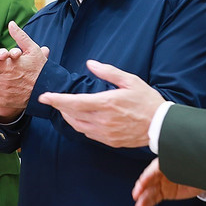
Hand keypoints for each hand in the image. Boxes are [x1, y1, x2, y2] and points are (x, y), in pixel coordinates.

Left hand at [37, 60, 164, 147]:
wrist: (161, 126)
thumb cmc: (147, 100)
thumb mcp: (130, 80)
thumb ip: (108, 72)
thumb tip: (90, 64)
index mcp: (106, 103)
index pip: (74, 102)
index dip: (56, 100)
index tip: (44, 97)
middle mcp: (102, 120)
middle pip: (71, 115)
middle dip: (59, 107)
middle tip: (52, 100)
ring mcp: (105, 133)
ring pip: (77, 126)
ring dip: (68, 117)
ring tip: (64, 108)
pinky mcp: (109, 141)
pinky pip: (88, 134)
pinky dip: (80, 126)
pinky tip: (80, 119)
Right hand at [131, 158, 203, 205]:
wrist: (204, 176)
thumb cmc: (195, 167)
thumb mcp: (188, 166)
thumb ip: (180, 167)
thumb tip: (173, 168)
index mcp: (166, 162)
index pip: (155, 168)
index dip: (148, 175)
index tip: (143, 181)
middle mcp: (162, 172)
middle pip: (150, 179)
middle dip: (142, 187)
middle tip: (137, 194)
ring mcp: (163, 183)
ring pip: (151, 190)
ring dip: (144, 198)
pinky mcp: (165, 193)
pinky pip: (155, 198)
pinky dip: (148, 203)